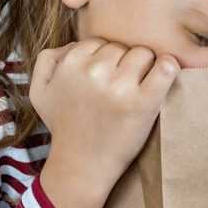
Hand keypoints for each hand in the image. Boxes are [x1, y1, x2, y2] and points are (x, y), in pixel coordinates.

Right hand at [31, 38, 178, 207]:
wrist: (81, 166)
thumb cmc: (63, 127)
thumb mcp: (39, 91)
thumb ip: (48, 58)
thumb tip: (75, 43)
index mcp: (71, 63)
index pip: (99, 42)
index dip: (103, 60)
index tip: (103, 80)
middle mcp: (94, 71)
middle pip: (122, 47)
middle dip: (122, 64)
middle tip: (117, 89)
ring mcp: (120, 86)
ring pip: (144, 53)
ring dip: (144, 68)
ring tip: (135, 89)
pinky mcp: (143, 103)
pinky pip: (166, 68)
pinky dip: (168, 67)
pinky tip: (163, 75)